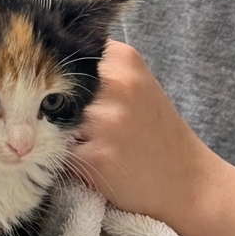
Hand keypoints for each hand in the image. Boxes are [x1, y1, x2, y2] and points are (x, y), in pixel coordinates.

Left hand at [70, 40, 207, 225]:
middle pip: (57, 88)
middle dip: (61, 106)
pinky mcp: (95, 155)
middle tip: (88, 124)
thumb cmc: (155, 132)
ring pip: (55, 120)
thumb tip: (47, 57)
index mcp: (123, 59)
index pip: (67, 53)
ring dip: (62, 134)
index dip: (60, 74)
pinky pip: (58, 151)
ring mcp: (105, 120)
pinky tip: (94, 160)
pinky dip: (68, 158)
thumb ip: (100, 68)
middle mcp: (115, 84)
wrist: (187, 182)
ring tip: (93, 143)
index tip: (70, 91)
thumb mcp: (137, 84)